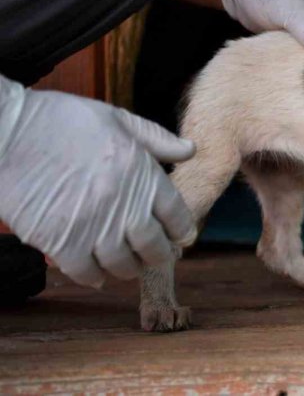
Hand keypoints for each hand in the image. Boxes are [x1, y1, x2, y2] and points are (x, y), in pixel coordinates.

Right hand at [0, 75, 196, 287]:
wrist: (7, 132)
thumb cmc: (61, 120)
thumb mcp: (117, 119)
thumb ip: (156, 139)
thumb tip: (190, 149)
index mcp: (142, 173)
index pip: (176, 213)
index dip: (181, 229)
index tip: (180, 236)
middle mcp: (123, 204)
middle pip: (153, 245)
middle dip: (159, 254)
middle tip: (157, 256)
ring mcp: (92, 226)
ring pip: (122, 264)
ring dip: (128, 268)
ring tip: (128, 266)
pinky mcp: (60, 241)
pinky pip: (85, 272)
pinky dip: (94, 277)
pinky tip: (97, 275)